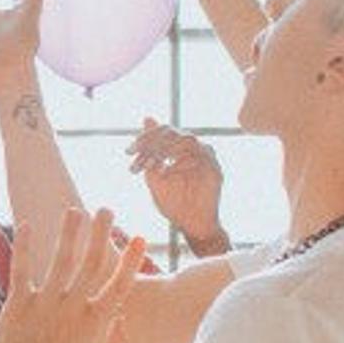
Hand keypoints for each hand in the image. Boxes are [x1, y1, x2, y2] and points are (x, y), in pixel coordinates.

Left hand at [0, 209, 138, 342]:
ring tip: (75, 210)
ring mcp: (47, 304)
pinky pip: (23, 270)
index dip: (130, 260)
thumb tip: (124, 322)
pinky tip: (27, 225)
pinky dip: (25, 247)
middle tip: (105, 209)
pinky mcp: (20, 305)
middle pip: (92, 264)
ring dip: (69, 233)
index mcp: (95, 321)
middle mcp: (74, 308)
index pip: (119, 285)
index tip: (140, 237)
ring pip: (62, 260)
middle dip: (100, 234)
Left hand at [128, 119, 226, 247]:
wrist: (191, 225)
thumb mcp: (154, 177)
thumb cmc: (173, 202)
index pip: (162, 132)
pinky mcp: (215, 169)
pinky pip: (200, 155)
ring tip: (150, 168)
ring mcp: (206, 158)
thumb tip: (146, 117)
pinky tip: (166, 174)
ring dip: (163, 151)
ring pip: (185, 139)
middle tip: (135, 159)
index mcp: (179, 149)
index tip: (128, 152)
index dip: (144, 138)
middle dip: (150, 144)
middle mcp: (194, 149)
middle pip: (172, 132)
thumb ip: (150, 152)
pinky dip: (180, 163)